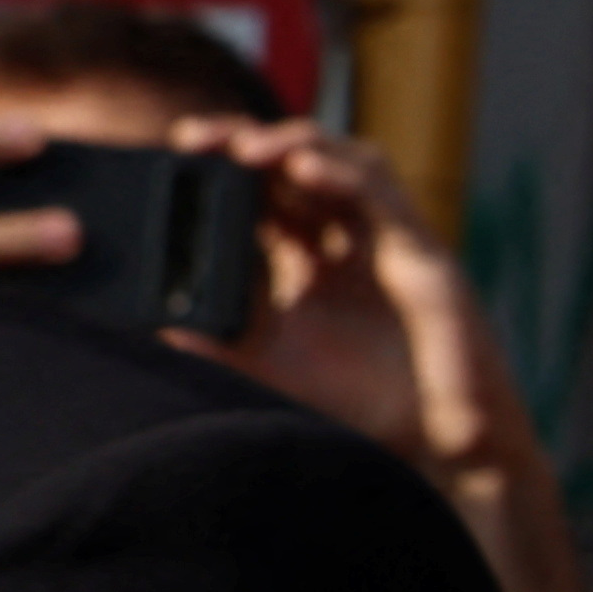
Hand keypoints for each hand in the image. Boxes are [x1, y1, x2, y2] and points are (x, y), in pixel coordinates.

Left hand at [166, 119, 583, 591]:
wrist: (437, 453)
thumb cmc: (363, 416)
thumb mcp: (270, 375)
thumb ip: (217, 349)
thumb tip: (155, 328)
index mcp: (312, 265)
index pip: (265, 195)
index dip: (224, 167)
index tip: (177, 156)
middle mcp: (352, 245)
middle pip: (300, 166)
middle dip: (248, 141)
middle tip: (197, 139)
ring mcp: (391, 244)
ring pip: (345, 162)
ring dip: (294, 143)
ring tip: (245, 145)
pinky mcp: (425, 255)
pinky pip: (383, 195)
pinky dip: (342, 173)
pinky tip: (301, 168)